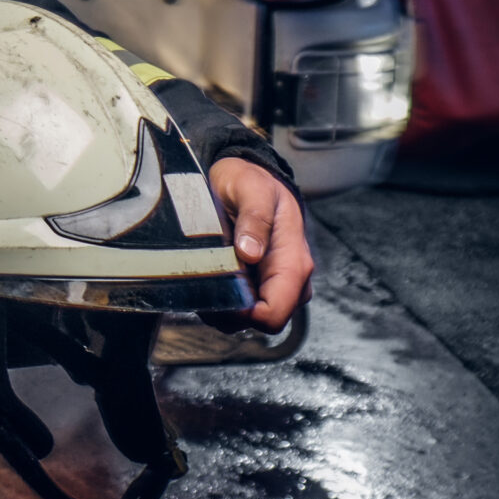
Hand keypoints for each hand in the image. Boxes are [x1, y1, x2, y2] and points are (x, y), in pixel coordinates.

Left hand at [209, 156, 314, 330]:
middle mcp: (288, 280)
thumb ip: (254, 218)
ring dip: (222, 306)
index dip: (245, 314)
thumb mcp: (252, 189)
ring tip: (205, 275)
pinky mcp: (257, 284)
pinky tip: (209, 277)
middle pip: (261, 322)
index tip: (221, 295)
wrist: (249, 176)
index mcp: (293, 262)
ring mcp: (272, 284)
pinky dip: (221, 300)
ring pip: (247, 320)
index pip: (275, 312)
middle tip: (207, 283)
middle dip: (231, 311)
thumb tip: (251, 252)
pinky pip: (239, 308)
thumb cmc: (253, 182)